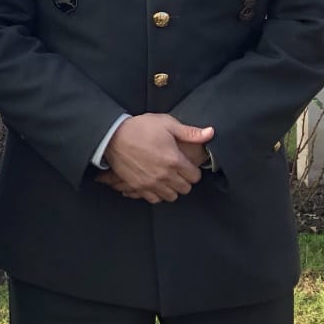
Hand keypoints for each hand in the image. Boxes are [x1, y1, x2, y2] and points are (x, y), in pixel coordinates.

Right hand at [98, 113, 214, 202]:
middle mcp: (165, 175)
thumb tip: (210, 133)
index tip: (187, 165)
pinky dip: (157, 193)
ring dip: (172, 188)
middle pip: (185, 189)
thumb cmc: (140, 128)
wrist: (113, 136)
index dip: (193, 170)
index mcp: (175, 160)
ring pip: (172, 196)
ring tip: (167, 178)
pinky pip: (155, 199)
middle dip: (184, 180)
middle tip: (177, 171)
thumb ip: (190, 132)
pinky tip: (155, 183)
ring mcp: (151, 183)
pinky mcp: (139, 187)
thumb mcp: (166, 124)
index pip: (195, 177)